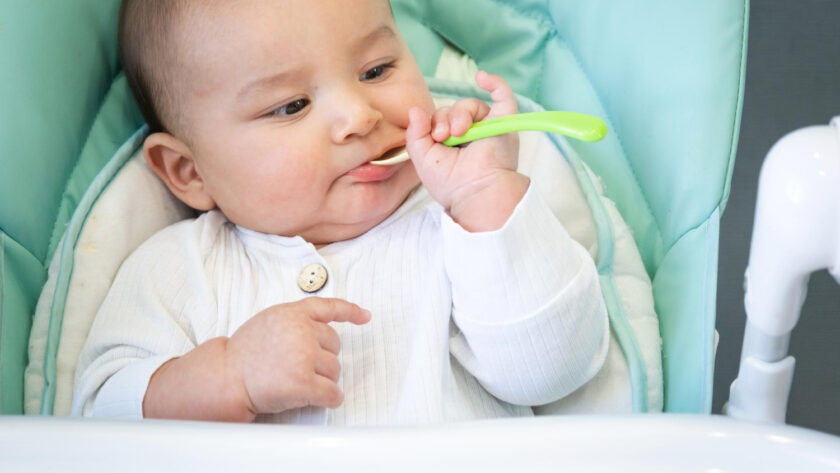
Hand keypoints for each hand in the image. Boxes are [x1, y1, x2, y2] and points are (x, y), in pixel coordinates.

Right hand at [225, 297, 369, 415]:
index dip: (350, 312)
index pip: (328, 307)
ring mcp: (303, 357)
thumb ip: (296, 320)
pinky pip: (332, 393)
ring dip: (323, 379)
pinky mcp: (303, 383)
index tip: (365, 316)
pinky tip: (320, 399)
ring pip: (335, 370)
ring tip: (297, 380)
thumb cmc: (246, 353)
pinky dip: (330, 399)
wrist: (226, 376)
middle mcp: (301, 331)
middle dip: (322, 358)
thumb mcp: (270, 321)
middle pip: (335, 346)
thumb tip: (324, 328)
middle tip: (298, 366)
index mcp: (293, 313)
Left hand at [406, 71, 528, 231]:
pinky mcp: (504, 124)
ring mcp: (489, 128)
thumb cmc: (450, 184)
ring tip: (458, 131)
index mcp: (452, 143)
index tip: (432, 137)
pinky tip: (482, 77)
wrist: (474, 195)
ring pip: (471, 106)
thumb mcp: (423, 158)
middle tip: (442, 136)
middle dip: (444, 119)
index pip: (439, 120)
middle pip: (453, 110)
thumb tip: (415, 109)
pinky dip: (495, 83)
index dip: (432, 123)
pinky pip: (504, 97)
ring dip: (460, 113)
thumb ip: (415, 134)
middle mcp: (471, 135)